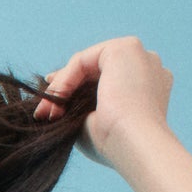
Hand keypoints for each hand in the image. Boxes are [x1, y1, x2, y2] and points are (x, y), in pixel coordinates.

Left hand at [33, 35, 173, 167]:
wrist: (134, 143)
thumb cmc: (117, 144)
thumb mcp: (94, 124)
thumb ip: (79, 108)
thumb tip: (53, 105)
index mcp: (148, 86)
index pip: (106, 79)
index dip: (77, 88)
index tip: (53, 103)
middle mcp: (146, 66)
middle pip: (95, 70)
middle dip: (65, 87)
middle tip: (43, 109)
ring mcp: (138, 54)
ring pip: (86, 65)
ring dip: (61, 88)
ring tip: (46, 113)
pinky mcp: (125, 47)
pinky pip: (83, 60)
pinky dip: (65, 80)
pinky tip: (57, 99)